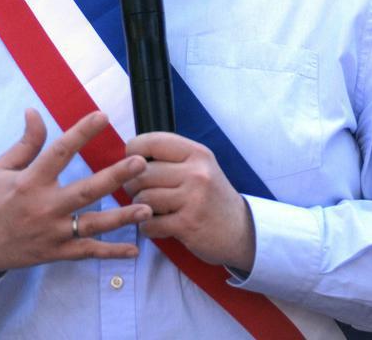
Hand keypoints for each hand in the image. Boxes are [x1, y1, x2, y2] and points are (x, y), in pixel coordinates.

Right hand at [0, 109, 151, 281]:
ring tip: (147, 207)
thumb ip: (25, 143)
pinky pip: (87, 253)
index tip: (103, 116)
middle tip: (140, 163)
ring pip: (92, 225)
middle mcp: (43, 208)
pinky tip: (134, 250)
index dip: (82, 132)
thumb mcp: (1, 168)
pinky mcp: (54, 254)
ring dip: (122, 218)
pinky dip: (111, 253)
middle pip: (85, 191)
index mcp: (30, 182)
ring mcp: (51, 234)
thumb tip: (34, 111)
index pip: (60, 152)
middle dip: (115, 177)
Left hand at [124, 132, 255, 270]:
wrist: (240, 229)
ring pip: (143, 197)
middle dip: (132, 184)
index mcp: (196, 153)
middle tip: (137, 191)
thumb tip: (131, 154)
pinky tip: (155, 225)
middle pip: (142, 172)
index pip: (153, 142)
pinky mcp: (188, 224)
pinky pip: (150, 223)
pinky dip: (147, 227)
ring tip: (147, 209)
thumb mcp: (200, 166)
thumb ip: (171, 157)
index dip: (133, 150)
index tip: (132, 161)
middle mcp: (196, 172)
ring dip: (138, 207)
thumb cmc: (211, 195)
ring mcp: (193, 199)